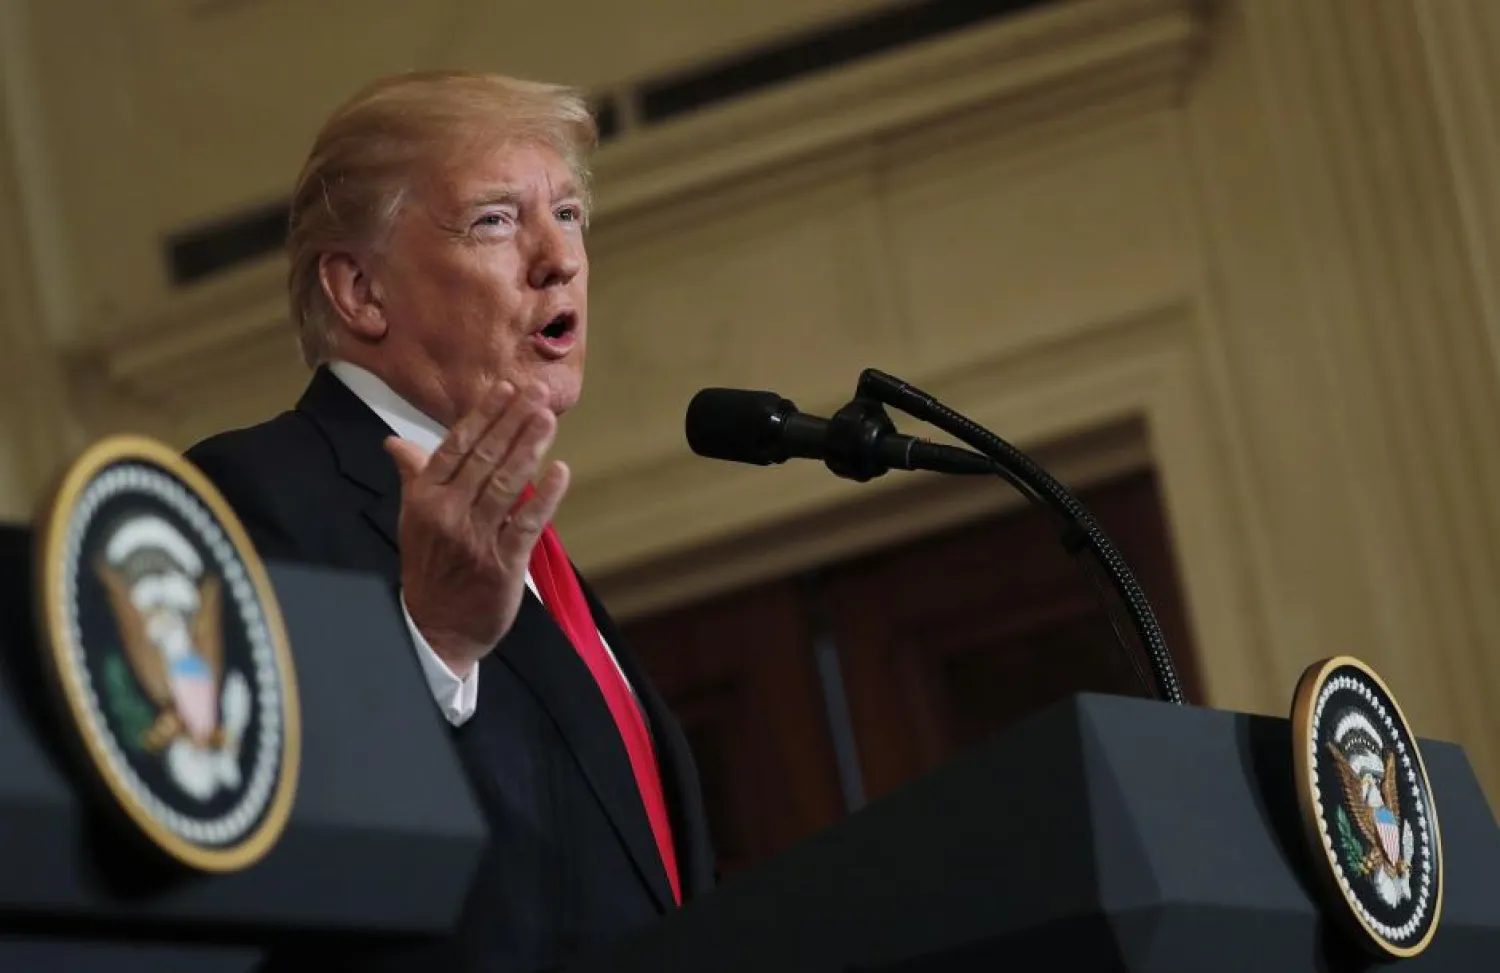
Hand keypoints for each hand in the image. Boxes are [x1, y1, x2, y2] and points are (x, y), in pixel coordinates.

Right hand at [384, 381, 570, 676]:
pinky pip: (527, 524)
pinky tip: (561, 470)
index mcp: (424, 498)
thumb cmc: (428, 566)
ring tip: (549, 418)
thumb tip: (395, 442)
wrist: (434, 628)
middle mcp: (447, 513)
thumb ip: (414, 476)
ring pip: (507, 484)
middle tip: (539, 391)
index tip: (507, 388)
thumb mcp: (412, 519)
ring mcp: (475, 539)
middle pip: (486, 458)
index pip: (457, 446)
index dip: (485, 415)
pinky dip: (546, 497)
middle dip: (514, 421)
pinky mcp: (502, 564)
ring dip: (530, 448)